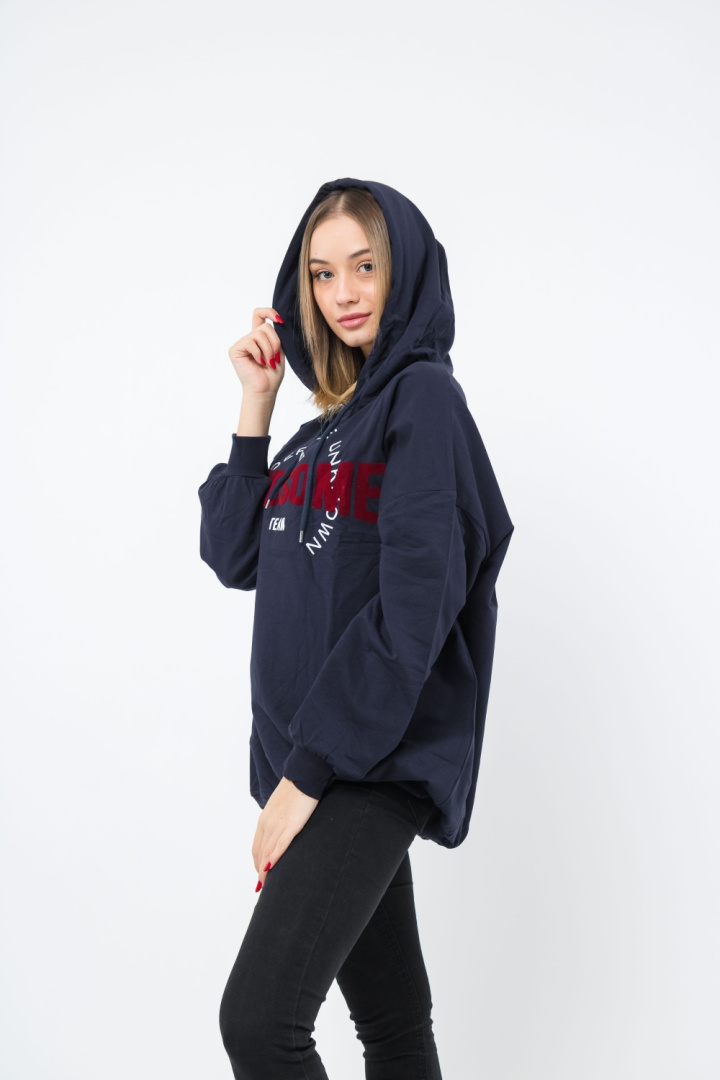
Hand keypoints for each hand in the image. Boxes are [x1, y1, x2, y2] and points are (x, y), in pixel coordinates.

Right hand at [229, 307, 285, 396]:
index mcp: (259, 337)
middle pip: (265, 326)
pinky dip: (258, 353)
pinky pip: (250, 342)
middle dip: (275, 342)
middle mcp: (249, 338)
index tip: (280, 320)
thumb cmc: (272, 374)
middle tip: (275, 357)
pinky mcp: (235, 350)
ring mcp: (241, 343)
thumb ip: (276, 335)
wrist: (265, 390)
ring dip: (268, 350)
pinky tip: (259, 363)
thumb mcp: (279, 351)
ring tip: (268, 362)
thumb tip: (277, 321)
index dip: (269, 312)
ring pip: (259, 334)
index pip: (260, 315)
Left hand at [252, 776, 318, 890]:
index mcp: (265, 819)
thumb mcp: (283, 806)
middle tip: (263, 885)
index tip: (261, 873)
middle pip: (260, 852)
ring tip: (266, 885)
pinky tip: (271, 869)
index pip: (257, 846)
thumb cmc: (296, 788)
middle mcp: (267, 824)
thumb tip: (284, 828)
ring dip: (265, 870)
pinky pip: (280, 846)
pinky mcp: (291, 825)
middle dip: (260, 870)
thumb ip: (280, 819)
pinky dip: (274, 858)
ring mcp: (278, 825)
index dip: (258, 861)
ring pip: (268, 852)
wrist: (304, 774)